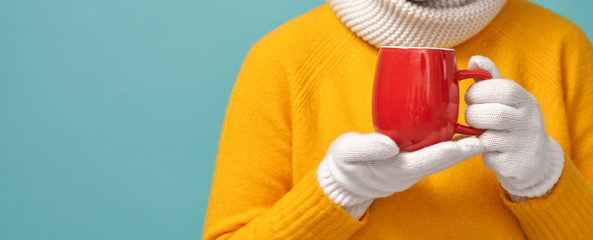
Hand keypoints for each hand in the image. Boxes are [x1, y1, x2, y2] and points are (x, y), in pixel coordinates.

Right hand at [317, 132, 482, 218]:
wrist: (342, 181)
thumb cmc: (344, 165)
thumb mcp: (348, 153)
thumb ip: (366, 147)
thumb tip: (390, 144)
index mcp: (397, 168)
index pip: (430, 159)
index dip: (452, 150)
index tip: (471, 142)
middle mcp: (408, 170)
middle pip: (443, 159)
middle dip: (465, 148)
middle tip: (486, 135)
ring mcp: (410, 168)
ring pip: (440, 157)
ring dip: (459, 147)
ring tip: (477, 131)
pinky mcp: (407, 162)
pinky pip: (432, 154)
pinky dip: (446, 144)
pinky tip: (452, 131)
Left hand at [465, 56, 564, 198]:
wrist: (533, 159)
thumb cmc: (512, 121)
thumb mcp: (506, 98)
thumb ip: (490, 78)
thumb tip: (474, 58)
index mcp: (525, 100)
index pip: (505, 89)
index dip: (480, 91)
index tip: (470, 97)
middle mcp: (529, 121)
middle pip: (495, 114)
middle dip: (474, 114)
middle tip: (471, 116)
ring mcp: (523, 145)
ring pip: (489, 137)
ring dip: (474, 133)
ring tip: (474, 130)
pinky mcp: (514, 164)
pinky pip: (488, 157)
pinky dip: (478, 151)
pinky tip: (482, 147)